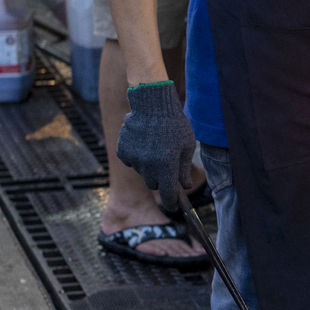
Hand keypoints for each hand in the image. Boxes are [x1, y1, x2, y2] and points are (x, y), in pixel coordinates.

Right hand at [116, 81, 196, 211]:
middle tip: (166, 164)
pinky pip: (131, 161)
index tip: (173, 206)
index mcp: (167, 166)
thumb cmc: (174, 124)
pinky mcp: (123, 151)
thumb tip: (185, 186)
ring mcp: (134, 158)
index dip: (171, 203)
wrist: (152, 103)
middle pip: (154, 184)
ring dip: (149, 166)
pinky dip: (137, 157)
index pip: (168, 194)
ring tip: (155, 146)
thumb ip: (184, 168)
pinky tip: (143, 143)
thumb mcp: (187, 146)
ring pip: (142, 172)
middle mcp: (149, 165)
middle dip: (160, 179)